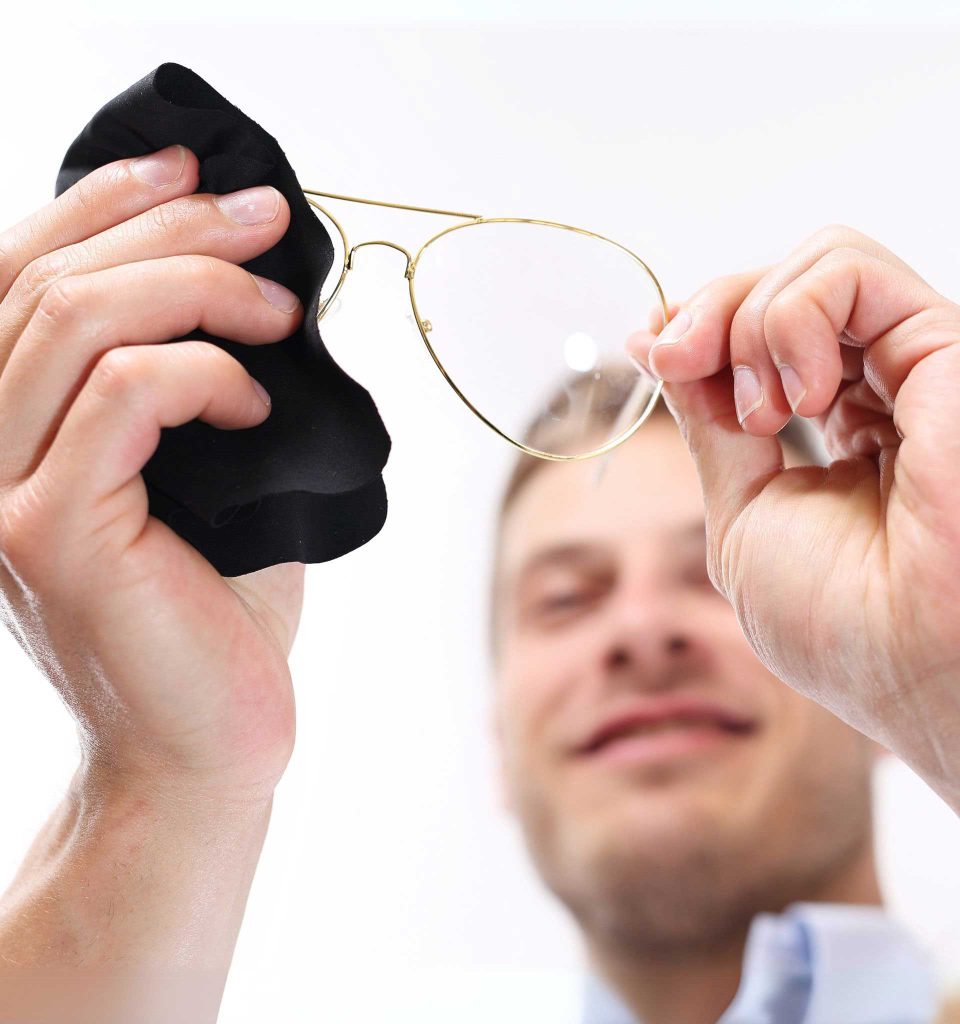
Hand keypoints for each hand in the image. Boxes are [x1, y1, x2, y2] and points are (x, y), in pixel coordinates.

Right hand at [0, 145, 305, 804]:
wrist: (209, 740)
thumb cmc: (219, 610)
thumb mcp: (209, 473)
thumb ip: (199, 383)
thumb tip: (256, 285)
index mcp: (9, 431)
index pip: (15, 278)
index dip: (96, 202)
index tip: (188, 170)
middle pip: (44, 283)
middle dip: (168, 225)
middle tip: (266, 218)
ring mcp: (0, 495)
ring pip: (72, 323)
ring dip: (194, 286)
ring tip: (281, 309)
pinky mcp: (51, 535)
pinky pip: (121, 395)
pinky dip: (202, 372)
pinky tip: (255, 398)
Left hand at [626, 225, 959, 811]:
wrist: (913, 666)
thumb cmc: (842, 622)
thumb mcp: (745, 514)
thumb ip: (714, 425)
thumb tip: (664, 346)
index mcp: (848, 434)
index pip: (766, 339)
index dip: (702, 328)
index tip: (649, 348)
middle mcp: (888, 390)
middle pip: (786, 287)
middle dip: (708, 312)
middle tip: (672, 357)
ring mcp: (918, 364)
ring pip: (818, 265)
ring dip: (747, 322)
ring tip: (760, 414)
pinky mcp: (946, 345)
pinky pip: (850, 272)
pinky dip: (789, 316)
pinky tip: (797, 397)